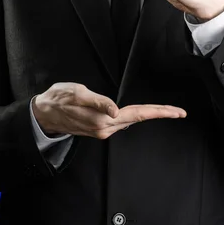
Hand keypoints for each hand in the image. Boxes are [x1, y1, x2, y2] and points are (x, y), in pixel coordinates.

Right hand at [32, 82, 186, 138]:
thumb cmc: (58, 99)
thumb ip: (98, 102)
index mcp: (103, 120)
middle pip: (138, 118)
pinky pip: (122, 122)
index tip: (176, 112)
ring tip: (166, 111)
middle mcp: (105, 129)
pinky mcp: (99, 129)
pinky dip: (136, 117)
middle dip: (159, 114)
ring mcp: (103, 131)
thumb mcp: (77, 94)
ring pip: (131, 121)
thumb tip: (116, 111)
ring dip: (148, 115)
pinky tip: (142, 113)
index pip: (137, 115)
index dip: (158, 112)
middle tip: (180, 112)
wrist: (43, 114)